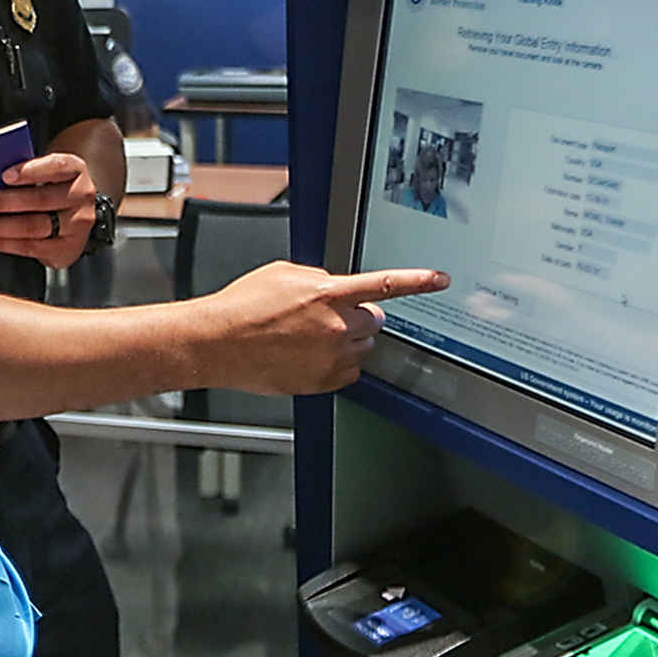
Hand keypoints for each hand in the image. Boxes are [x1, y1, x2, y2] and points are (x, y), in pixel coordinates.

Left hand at [0, 152, 96, 269]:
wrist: (76, 215)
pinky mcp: (66, 248)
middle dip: (2, 202)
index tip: (4, 175)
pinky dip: (2, 243)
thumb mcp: (46, 175)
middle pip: (39, 200)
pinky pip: (30, 247)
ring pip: (33, 226)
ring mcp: (76, 225)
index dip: (30, 171)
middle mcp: (80, 196)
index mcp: (75, 170)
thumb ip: (23, 174)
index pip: (56, 166)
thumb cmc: (50, 187)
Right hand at [200, 263, 450, 394]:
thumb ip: (319, 278)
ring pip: (362, 346)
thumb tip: (335, 286)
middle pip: (374, 320)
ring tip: (309, 337)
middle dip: (358, 316)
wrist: (218, 342)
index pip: (384, 286)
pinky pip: (349, 372)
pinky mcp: (323, 382)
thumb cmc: (242, 307)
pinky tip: (308, 355)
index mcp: (326, 294)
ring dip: (346, 340)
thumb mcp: (283, 273)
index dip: (417, 282)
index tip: (439, 280)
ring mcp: (330, 357)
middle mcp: (334, 326)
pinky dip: (336, 364)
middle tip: (327, 317)